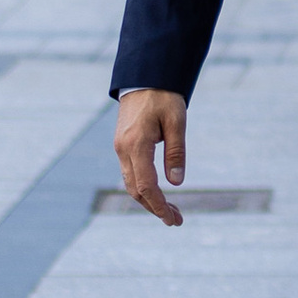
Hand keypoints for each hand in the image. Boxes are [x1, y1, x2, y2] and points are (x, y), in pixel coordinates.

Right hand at [114, 88, 187, 225]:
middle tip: (177, 220)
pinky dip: (143, 187)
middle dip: (155, 208)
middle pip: (136, 190)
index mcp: (136, 144)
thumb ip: (176, 152)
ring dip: (149, 200)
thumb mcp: (177, 122)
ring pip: (131, 183)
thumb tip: (176, 182)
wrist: (144, 76)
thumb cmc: (164, 97)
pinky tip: (157, 193)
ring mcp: (120, 147)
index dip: (159, 205)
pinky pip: (130, 173)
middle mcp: (123, 149)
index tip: (173, 219)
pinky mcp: (122, 145)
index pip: (146, 185)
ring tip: (171, 211)